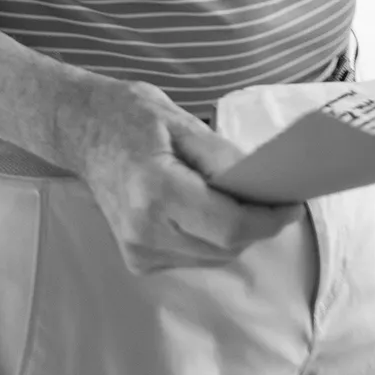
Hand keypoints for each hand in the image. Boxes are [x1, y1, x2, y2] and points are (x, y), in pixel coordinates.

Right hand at [76, 79, 300, 274]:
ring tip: (239, 197)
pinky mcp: (138, 260)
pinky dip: (212, 238)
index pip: (229, 226)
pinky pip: (194, 257)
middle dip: (257, 224)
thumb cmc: (130, 115)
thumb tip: (262, 183)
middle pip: (226, 247)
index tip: (293, 203)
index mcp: (156, 191)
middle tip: (273, 195)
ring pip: (214, 257)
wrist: (81, 129)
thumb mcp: (180, 120)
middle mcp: (145, 231)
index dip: (268, 220)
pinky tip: (206, 208)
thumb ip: (222, 157)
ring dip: (236, 233)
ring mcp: (138, 251)